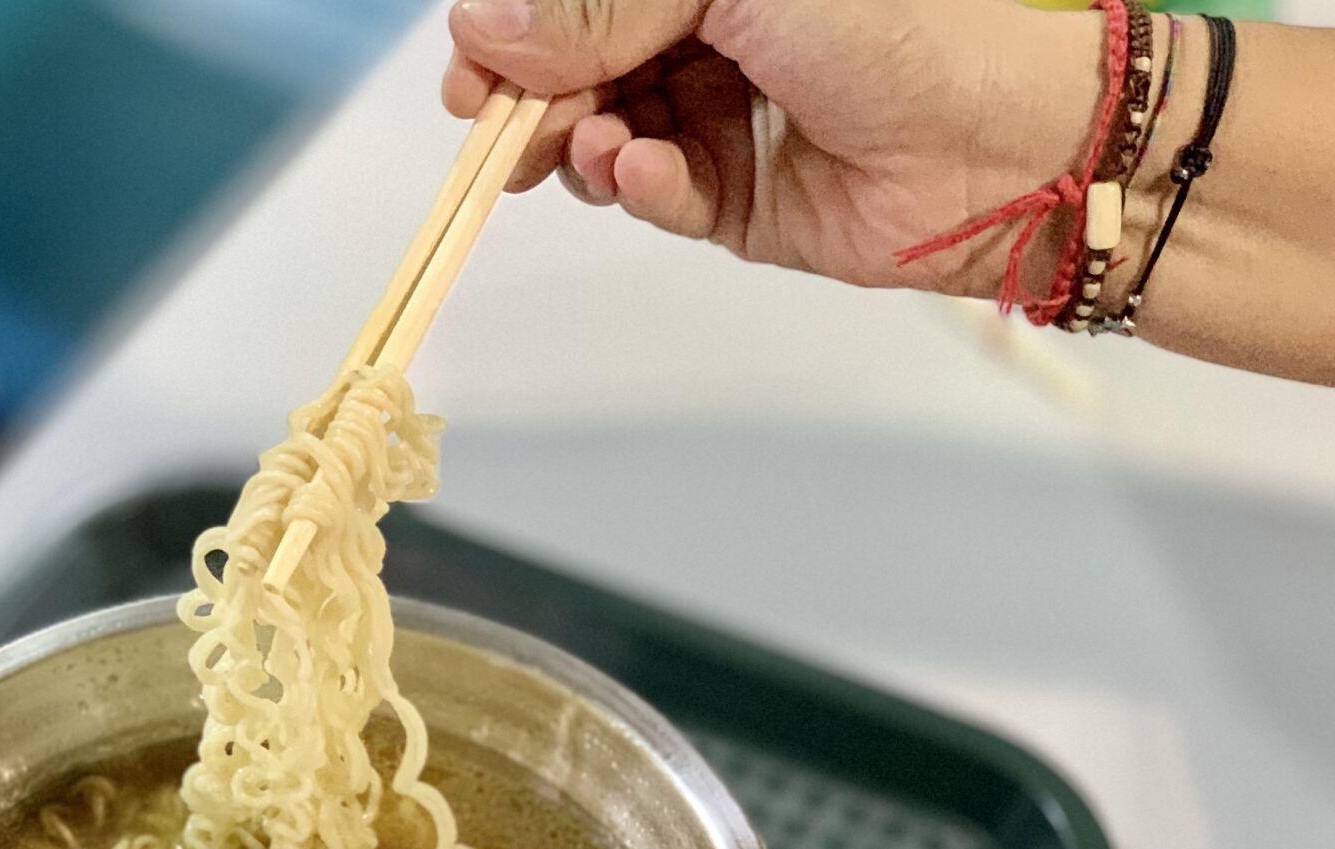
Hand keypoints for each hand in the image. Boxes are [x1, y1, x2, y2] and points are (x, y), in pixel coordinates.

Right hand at [442, 0, 1105, 299]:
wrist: (998, 143)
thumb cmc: (895, 28)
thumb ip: (606, 5)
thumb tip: (485, 27)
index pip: (568, 5)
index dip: (510, 36)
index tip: (478, 72)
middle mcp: (696, 37)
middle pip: (567, 73)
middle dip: (532, 103)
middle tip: (511, 130)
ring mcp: (708, 119)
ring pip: (595, 139)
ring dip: (585, 148)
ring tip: (612, 147)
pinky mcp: (727, 200)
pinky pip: (650, 196)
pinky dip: (639, 187)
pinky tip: (651, 174)